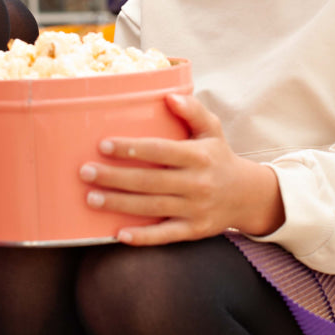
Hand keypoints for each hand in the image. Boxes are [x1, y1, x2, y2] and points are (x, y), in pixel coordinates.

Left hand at [79, 93, 284, 245]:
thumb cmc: (219, 156)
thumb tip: (169, 96)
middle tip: (85, 171)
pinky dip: (143, 237)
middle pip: (150, 180)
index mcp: (199, 155)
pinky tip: (118, 234)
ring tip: (91, 198)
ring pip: (152, 207)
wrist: (248, 195)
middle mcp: (198, 183)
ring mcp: (195, 209)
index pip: (160, 150)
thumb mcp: (212, 129)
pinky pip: (165, 236)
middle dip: (115, 177)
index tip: (103, 145)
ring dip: (119, 204)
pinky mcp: (194, 230)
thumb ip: (193, 110)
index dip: (131, 148)